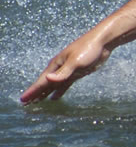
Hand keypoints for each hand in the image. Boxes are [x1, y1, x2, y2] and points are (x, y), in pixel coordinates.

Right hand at [20, 15, 135, 104]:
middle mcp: (59, 68)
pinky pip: (64, 85)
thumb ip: (63, 72)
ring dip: (45, 93)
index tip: (22, 100)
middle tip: (25, 104)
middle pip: (45, 84)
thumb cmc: (88, 49)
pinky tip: (54, 97)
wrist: (102, 42)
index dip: (32, 91)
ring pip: (53, 85)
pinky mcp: (77, 73)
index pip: (41, 81)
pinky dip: (58, 91)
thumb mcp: (75, 61)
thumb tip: (48, 79)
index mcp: (56, 65)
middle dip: (35, 93)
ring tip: (36, 102)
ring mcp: (68, 71)